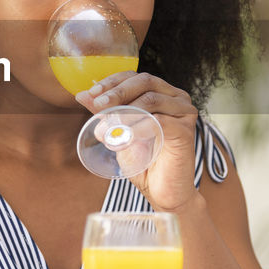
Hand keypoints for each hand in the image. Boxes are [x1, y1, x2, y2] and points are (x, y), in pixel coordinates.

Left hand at [76, 72, 201, 212]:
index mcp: (161, 92)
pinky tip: (126, 136)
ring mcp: (184, 112)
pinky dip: (139, 127)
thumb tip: (82, 95)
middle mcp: (176, 97)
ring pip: (151, 99)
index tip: (92, 93)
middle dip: (117, 92)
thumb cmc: (143, 161)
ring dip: (125, 112)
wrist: (161, 191)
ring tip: (107, 128)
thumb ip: (105, 113)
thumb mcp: (119, 132)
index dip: (113, 82)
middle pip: (145, 82)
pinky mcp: (186, 130)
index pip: (135, 77)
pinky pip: (160, 120)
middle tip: (98, 106)